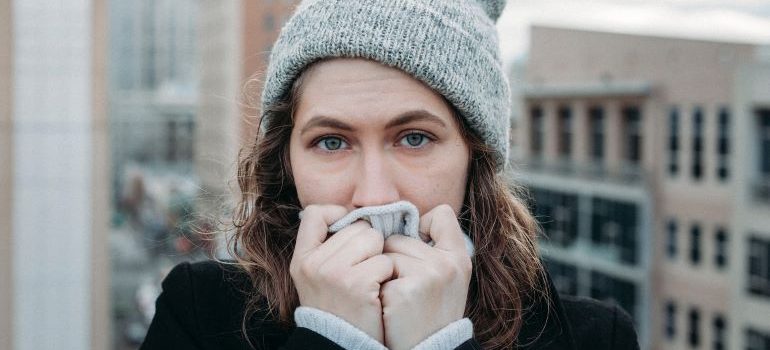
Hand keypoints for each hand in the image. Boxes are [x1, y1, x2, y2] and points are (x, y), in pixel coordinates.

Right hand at [289, 204, 393, 342]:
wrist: (342, 345)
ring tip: (371, 280)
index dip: (337, 215)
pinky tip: (378, 291)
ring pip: (374, 239)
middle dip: (368, 244)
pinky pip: (385, 260)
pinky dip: (387, 274)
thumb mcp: (317, 277)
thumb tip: (355, 216)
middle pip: (356, 226)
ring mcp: (334, 273)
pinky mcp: (358, 284)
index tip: (349, 233)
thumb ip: (327, 248)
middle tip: (363, 269)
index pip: (315, 213)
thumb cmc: (338, 308)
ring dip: (380, 258)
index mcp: (302, 259)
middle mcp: (314, 263)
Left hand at [380, 204, 472, 349]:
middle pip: (399, 236)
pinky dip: (377, 289)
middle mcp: (447, 263)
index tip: (418, 252)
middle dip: (393, 257)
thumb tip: (402, 217)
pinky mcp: (405, 291)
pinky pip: (376, 272)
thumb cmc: (430, 312)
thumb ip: (434, 247)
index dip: (422, 228)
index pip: (441, 214)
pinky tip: (389, 307)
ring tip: (397, 297)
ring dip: (382, 273)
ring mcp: (427, 276)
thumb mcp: (446, 277)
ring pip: (385, 253)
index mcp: (459, 256)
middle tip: (404, 287)